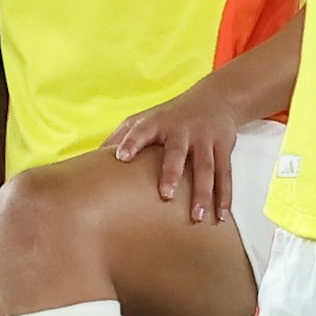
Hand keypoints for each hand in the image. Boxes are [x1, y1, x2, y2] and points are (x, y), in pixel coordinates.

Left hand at [107, 75, 281, 227]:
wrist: (215, 99)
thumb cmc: (171, 116)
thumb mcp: (145, 118)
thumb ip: (121, 136)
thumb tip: (91, 159)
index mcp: (158, 122)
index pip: (142, 130)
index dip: (131, 142)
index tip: (121, 157)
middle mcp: (182, 130)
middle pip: (177, 151)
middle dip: (172, 172)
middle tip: (166, 194)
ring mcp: (204, 139)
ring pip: (205, 167)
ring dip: (203, 192)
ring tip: (197, 216)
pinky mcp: (223, 147)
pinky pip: (224, 173)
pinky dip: (224, 195)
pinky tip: (221, 215)